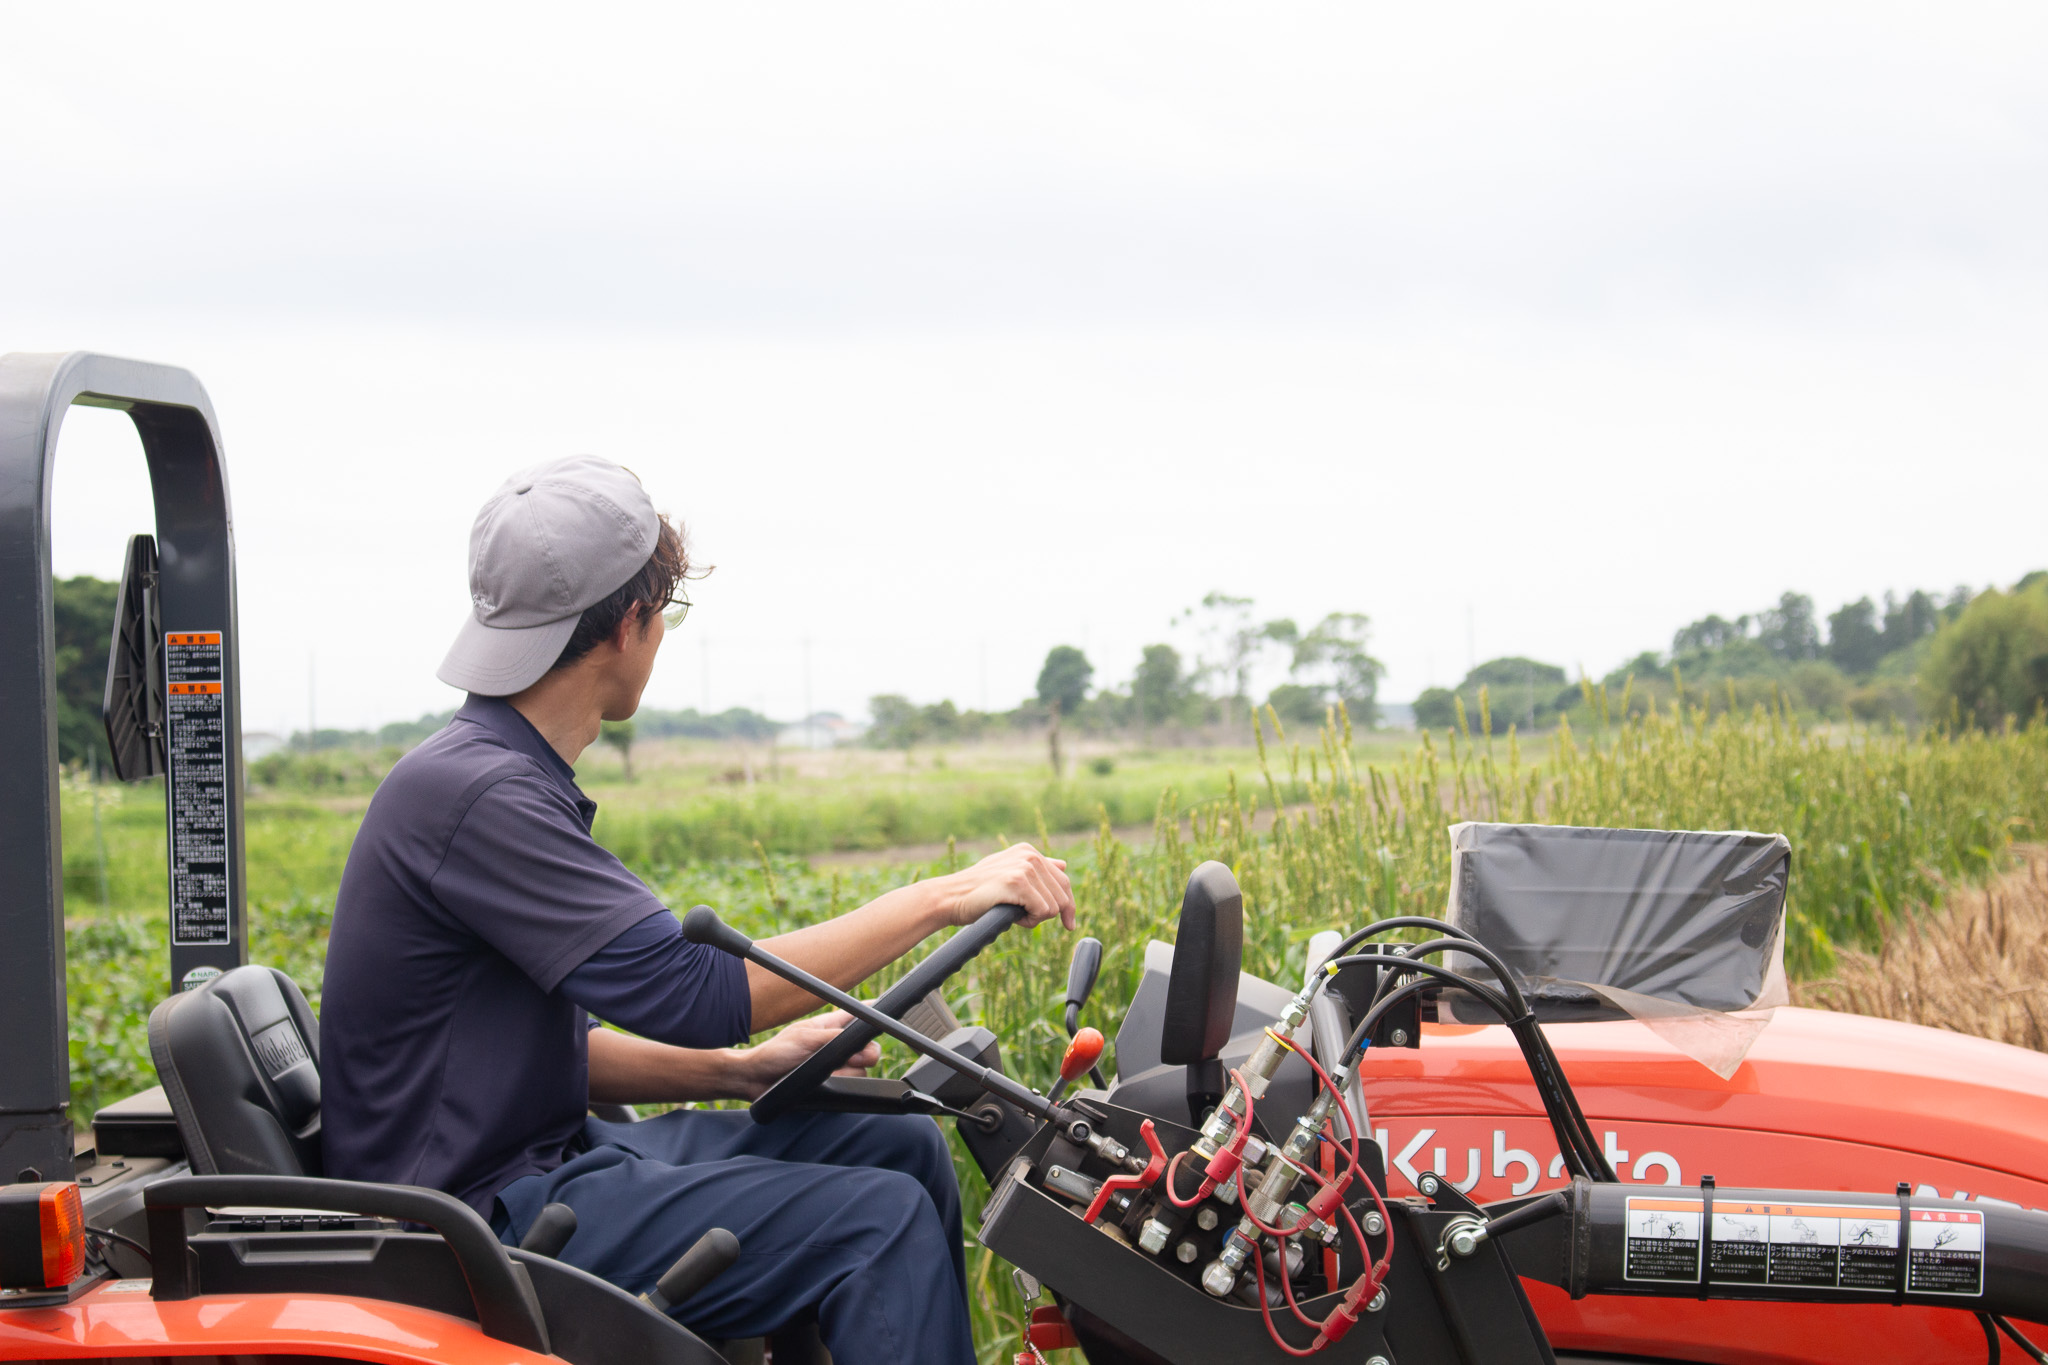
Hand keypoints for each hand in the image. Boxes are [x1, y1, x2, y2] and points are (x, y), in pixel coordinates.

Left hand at [729, 1009, 879, 1100]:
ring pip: (861, 1068)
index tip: (883, 1020)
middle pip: (867, 1046)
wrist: (757, 1079)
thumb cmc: (775, 1053)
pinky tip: (824, 1080)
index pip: (858, 1015)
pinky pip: (850, 1084)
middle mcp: (836, 1044)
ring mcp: (835, 1064)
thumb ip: (836, 1039)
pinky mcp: (832, 1082)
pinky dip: (840, 1082)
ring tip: (824, 1070)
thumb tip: (862, 1044)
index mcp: (830, 1026)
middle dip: (864, 1053)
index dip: (873, 1015)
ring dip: (847, 1070)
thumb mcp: (806, 1039)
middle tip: (849, 1058)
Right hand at [940, 842, 1074, 930]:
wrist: (949, 898)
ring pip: (1053, 906)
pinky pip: (1042, 911)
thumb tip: (1064, 865)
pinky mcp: (1018, 882)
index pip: (1063, 880)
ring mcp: (1024, 867)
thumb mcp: (1009, 873)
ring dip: (1035, 918)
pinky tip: (1011, 916)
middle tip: (1024, 918)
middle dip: (1049, 914)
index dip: (1068, 906)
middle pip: (1062, 895)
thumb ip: (1036, 870)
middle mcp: (1030, 855)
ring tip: (1013, 913)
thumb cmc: (977, 891)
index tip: (1069, 925)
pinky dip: (1029, 921)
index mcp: (1029, 851)